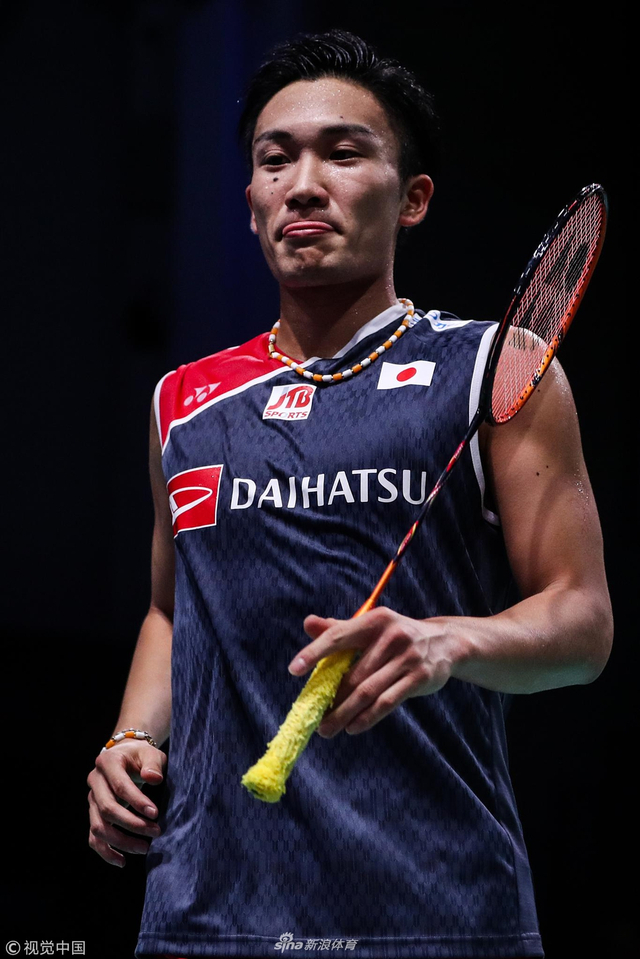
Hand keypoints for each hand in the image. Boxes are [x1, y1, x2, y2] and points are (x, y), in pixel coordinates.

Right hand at [87, 740, 165, 866]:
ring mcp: (91, 799)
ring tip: (145, 848)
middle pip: (107, 809)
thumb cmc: (141, 756)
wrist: (126, 756)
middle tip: (156, 832)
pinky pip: (93, 837)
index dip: (137, 802)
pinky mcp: (93, 814)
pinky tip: (122, 861)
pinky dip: (106, 852)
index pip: (120, 786)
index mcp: (107, 763)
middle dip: (132, 824)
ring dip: (121, 841)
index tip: (156, 814)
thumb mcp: (150, 753)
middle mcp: (95, 781)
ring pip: (98, 827)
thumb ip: (153, 764)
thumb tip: (154, 779)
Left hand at [288, 607, 457, 736]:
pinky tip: (353, 727)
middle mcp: (391, 636)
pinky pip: (387, 702)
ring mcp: (407, 657)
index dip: (314, 652)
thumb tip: (307, 623)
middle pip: (352, 674)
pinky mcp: (420, 677)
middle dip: (330, 699)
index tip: (294, 670)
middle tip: (313, 717)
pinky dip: (367, 717)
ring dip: (344, 714)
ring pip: (367, 692)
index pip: (338, 636)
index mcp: (374, 620)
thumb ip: (339, 629)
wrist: (445, 643)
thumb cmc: (396, 635)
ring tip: (327, 729)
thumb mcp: (371, 627)